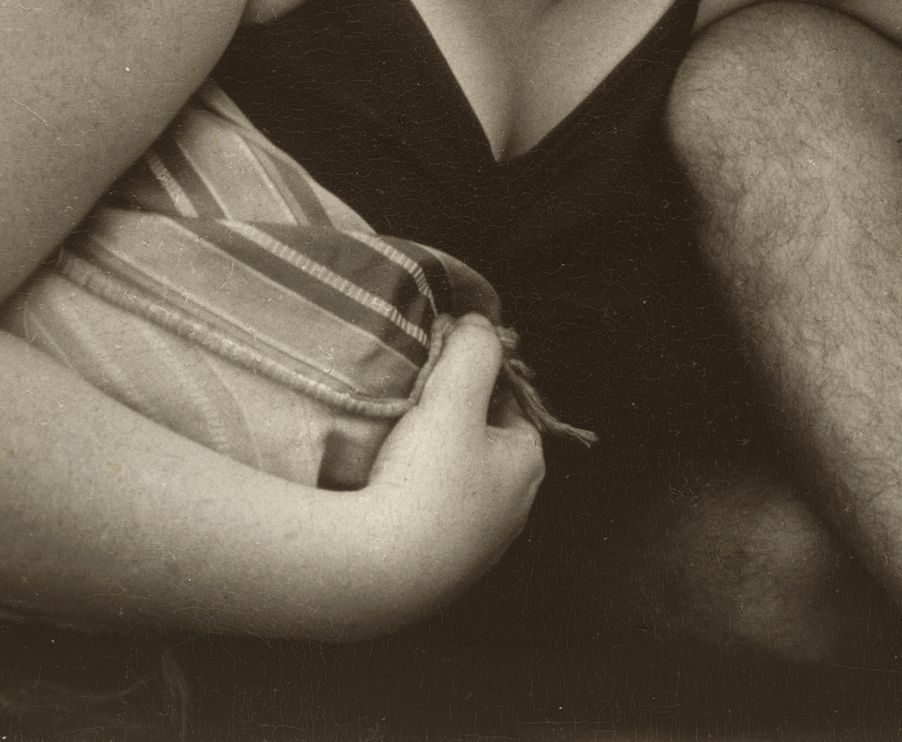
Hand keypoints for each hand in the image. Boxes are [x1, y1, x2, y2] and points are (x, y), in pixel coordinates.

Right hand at [354, 316, 546, 627]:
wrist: (373, 575)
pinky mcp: (436, 577)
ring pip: (452, 484)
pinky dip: (408, 504)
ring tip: (389, 454)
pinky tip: (380, 497)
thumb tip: (479, 323)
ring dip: (425, 464)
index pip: (508, 403)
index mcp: (527, 465)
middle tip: (409, 413)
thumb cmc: (423, 480)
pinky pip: (426, 522)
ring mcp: (474, 550)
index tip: (435, 377)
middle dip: (448, 422)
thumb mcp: (453, 394)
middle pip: (480, 443)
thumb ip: (473, 348)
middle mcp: (511, 511)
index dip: (472, 381)